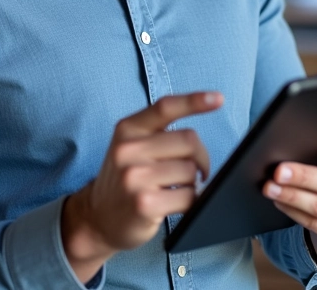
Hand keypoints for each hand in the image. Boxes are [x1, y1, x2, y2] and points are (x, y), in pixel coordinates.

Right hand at [61, 91, 223, 280]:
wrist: (98, 217)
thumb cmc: (127, 177)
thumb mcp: (131, 145)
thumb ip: (158, 132)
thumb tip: (199, 134)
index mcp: (128, 128)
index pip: (165, 107)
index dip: (194, 101)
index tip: (218, 98)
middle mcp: (128, 149)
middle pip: (188, 140)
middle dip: (201, 157)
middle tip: (198, 170)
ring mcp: (134, 177)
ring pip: (190, 169)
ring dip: (193, 182)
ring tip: (177, 187)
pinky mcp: (144, 204)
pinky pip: (188, 196)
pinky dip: (190, 201)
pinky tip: (176, 202)